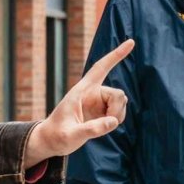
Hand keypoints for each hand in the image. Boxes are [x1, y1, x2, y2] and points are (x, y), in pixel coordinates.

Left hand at [23, 39, 135, 166]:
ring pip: (121, 103)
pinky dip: (115, 120)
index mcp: (81, 90)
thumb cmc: (56, 136)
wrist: (52, 141)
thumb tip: (113, 122)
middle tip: (108, 124)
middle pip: (118, 94)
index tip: (131, 42)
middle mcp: (92, 93)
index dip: (116, 55)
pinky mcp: (102, 111)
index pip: (101, 68)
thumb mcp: (71, 135)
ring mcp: (98, 101)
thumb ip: (91, 129)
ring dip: (117, 116)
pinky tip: (102, 127)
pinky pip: (119, 112)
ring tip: (100, 127)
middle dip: (117, 109)